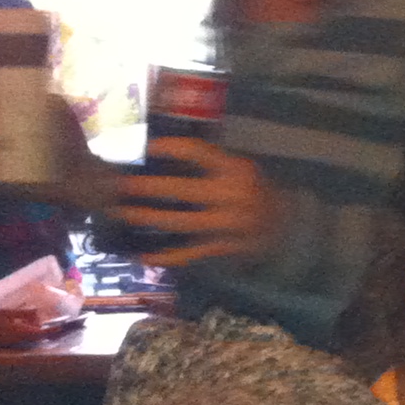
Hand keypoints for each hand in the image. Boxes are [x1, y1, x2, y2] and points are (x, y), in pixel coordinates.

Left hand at [108, 139, 281, 267]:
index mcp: (236, 169)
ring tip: (121, 213)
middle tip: (118, 185)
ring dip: (146, 218)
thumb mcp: (239, 169)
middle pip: (181, 190)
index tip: (144, 148)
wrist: (286, 225)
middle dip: (145, 187)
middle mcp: (233, 196)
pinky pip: (190, 253)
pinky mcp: (224, 248)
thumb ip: (207, 165)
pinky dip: (166, 256)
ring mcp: (228, 225)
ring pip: (180, 222)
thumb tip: (155, 158)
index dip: (168, 148)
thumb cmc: (253, 191)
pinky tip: (144, 255)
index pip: (196, 152)